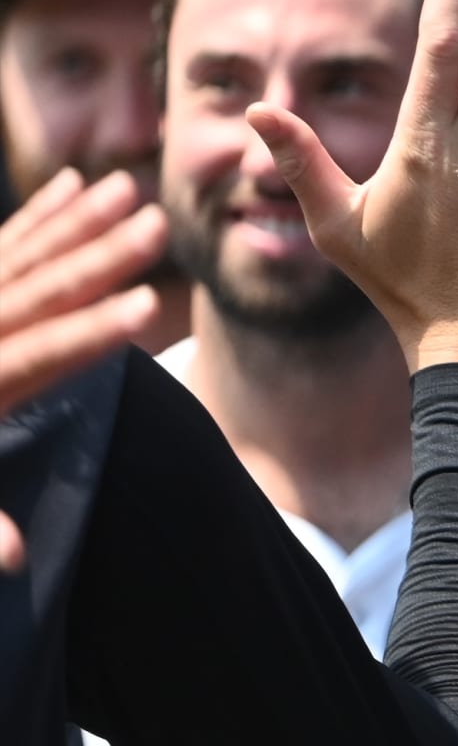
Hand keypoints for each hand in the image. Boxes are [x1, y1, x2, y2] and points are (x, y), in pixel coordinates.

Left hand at [0, 169, 166, 570]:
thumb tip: (18, 558)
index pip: (41, 356)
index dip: (92, 336)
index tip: (146, 310)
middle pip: (40, 290)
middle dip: (100, 257)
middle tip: (154, 221)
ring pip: (25, 254)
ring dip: (79, 220)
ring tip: (126, 187)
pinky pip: (2, 243)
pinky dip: (37, 216)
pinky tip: (69, 187)